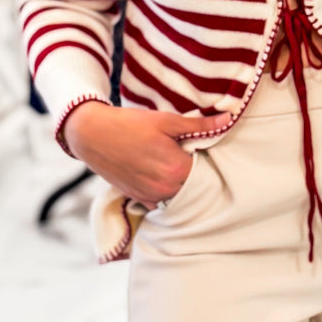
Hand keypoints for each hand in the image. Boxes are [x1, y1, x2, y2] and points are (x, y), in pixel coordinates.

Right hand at [64, 103, 232, 205]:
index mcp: (176, 169)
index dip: (204, 157)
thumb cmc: (130, 124)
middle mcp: (165, 189)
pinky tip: (159, 175)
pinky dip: (164, 192)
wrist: (92, 135)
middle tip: (186, 154)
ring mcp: (150, 196)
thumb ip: (200, 126)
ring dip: (179, 183)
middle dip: (194, 172)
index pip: (206, 170)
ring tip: (171, 163)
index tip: (198, 147)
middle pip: (193, 184)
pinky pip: (160, 202)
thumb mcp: (167, 121)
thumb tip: (229, 119)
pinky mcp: (138, 198)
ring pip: (177, 194)